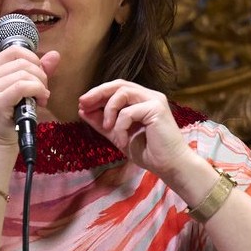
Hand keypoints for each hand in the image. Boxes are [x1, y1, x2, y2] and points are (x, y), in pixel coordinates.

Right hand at [0, 48, 59, 152]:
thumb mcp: (25, 89)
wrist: (0, 143)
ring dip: (41, 86)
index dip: (33, 59)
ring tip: (41, 99)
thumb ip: (38, 70)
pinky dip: (38, 91)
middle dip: (40, 75)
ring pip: (25, 74)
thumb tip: (55, 54)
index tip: (39, 76)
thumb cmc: (13, 116)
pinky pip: (23, 86)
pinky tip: (40, 101)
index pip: (15, 51)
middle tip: (43, 92)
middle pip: (22, 62)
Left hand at [78, 80, 193, 181]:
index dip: (98, 93)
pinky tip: (122, 140)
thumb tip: (82, 110)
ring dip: (109, 111)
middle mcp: (149, 96)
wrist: (168, 166)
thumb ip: (102, 122)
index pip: (117, 88)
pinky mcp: (157, 108)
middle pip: (118, 84)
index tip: (82, 104)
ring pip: (122, 93)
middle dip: (98, 94)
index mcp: (142, 100)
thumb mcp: (118, 135)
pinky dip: (120, 126)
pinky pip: (128, 111)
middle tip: (83, 104)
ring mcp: (154, 100)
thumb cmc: (147, 152)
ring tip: (107, 128)